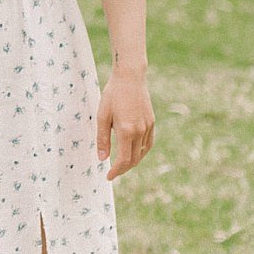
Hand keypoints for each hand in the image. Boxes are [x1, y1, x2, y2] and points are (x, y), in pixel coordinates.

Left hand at [97, 66, 155, 180]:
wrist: (130, 77)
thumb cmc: (113, 95)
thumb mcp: (102, 116)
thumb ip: (102, 139)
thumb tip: (102, 159)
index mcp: (126, 131)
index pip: (123, 160)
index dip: (116, 171)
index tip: (108, 176)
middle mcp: (140, 131)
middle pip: (134, 159)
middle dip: (123, 169)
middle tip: (113, 173)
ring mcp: (148, 126)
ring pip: (143, 153)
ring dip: (133, 161)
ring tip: (122, 164)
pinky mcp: (151, 122)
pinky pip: (148, 143)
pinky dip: (141, 152)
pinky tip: (134, 152)